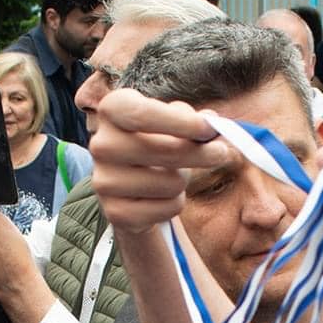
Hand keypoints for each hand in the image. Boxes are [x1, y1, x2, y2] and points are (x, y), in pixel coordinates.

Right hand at [86, 89, 235, 232]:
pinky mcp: (115, 212)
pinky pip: (167, 209)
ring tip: (172, 175)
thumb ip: (193, 119)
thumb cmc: (156, 141)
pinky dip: (175, 204)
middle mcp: (101, 144)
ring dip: (184, 181)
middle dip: (200, 154)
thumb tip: (213, 122)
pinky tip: (161, 196)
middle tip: (221, 153)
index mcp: (111, 109)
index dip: (181, 123)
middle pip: (165, 151)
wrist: (129, 185)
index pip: (144, 114)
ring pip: (172, 183)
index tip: (209, 129)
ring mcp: (104, 181)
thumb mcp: (171, 120)